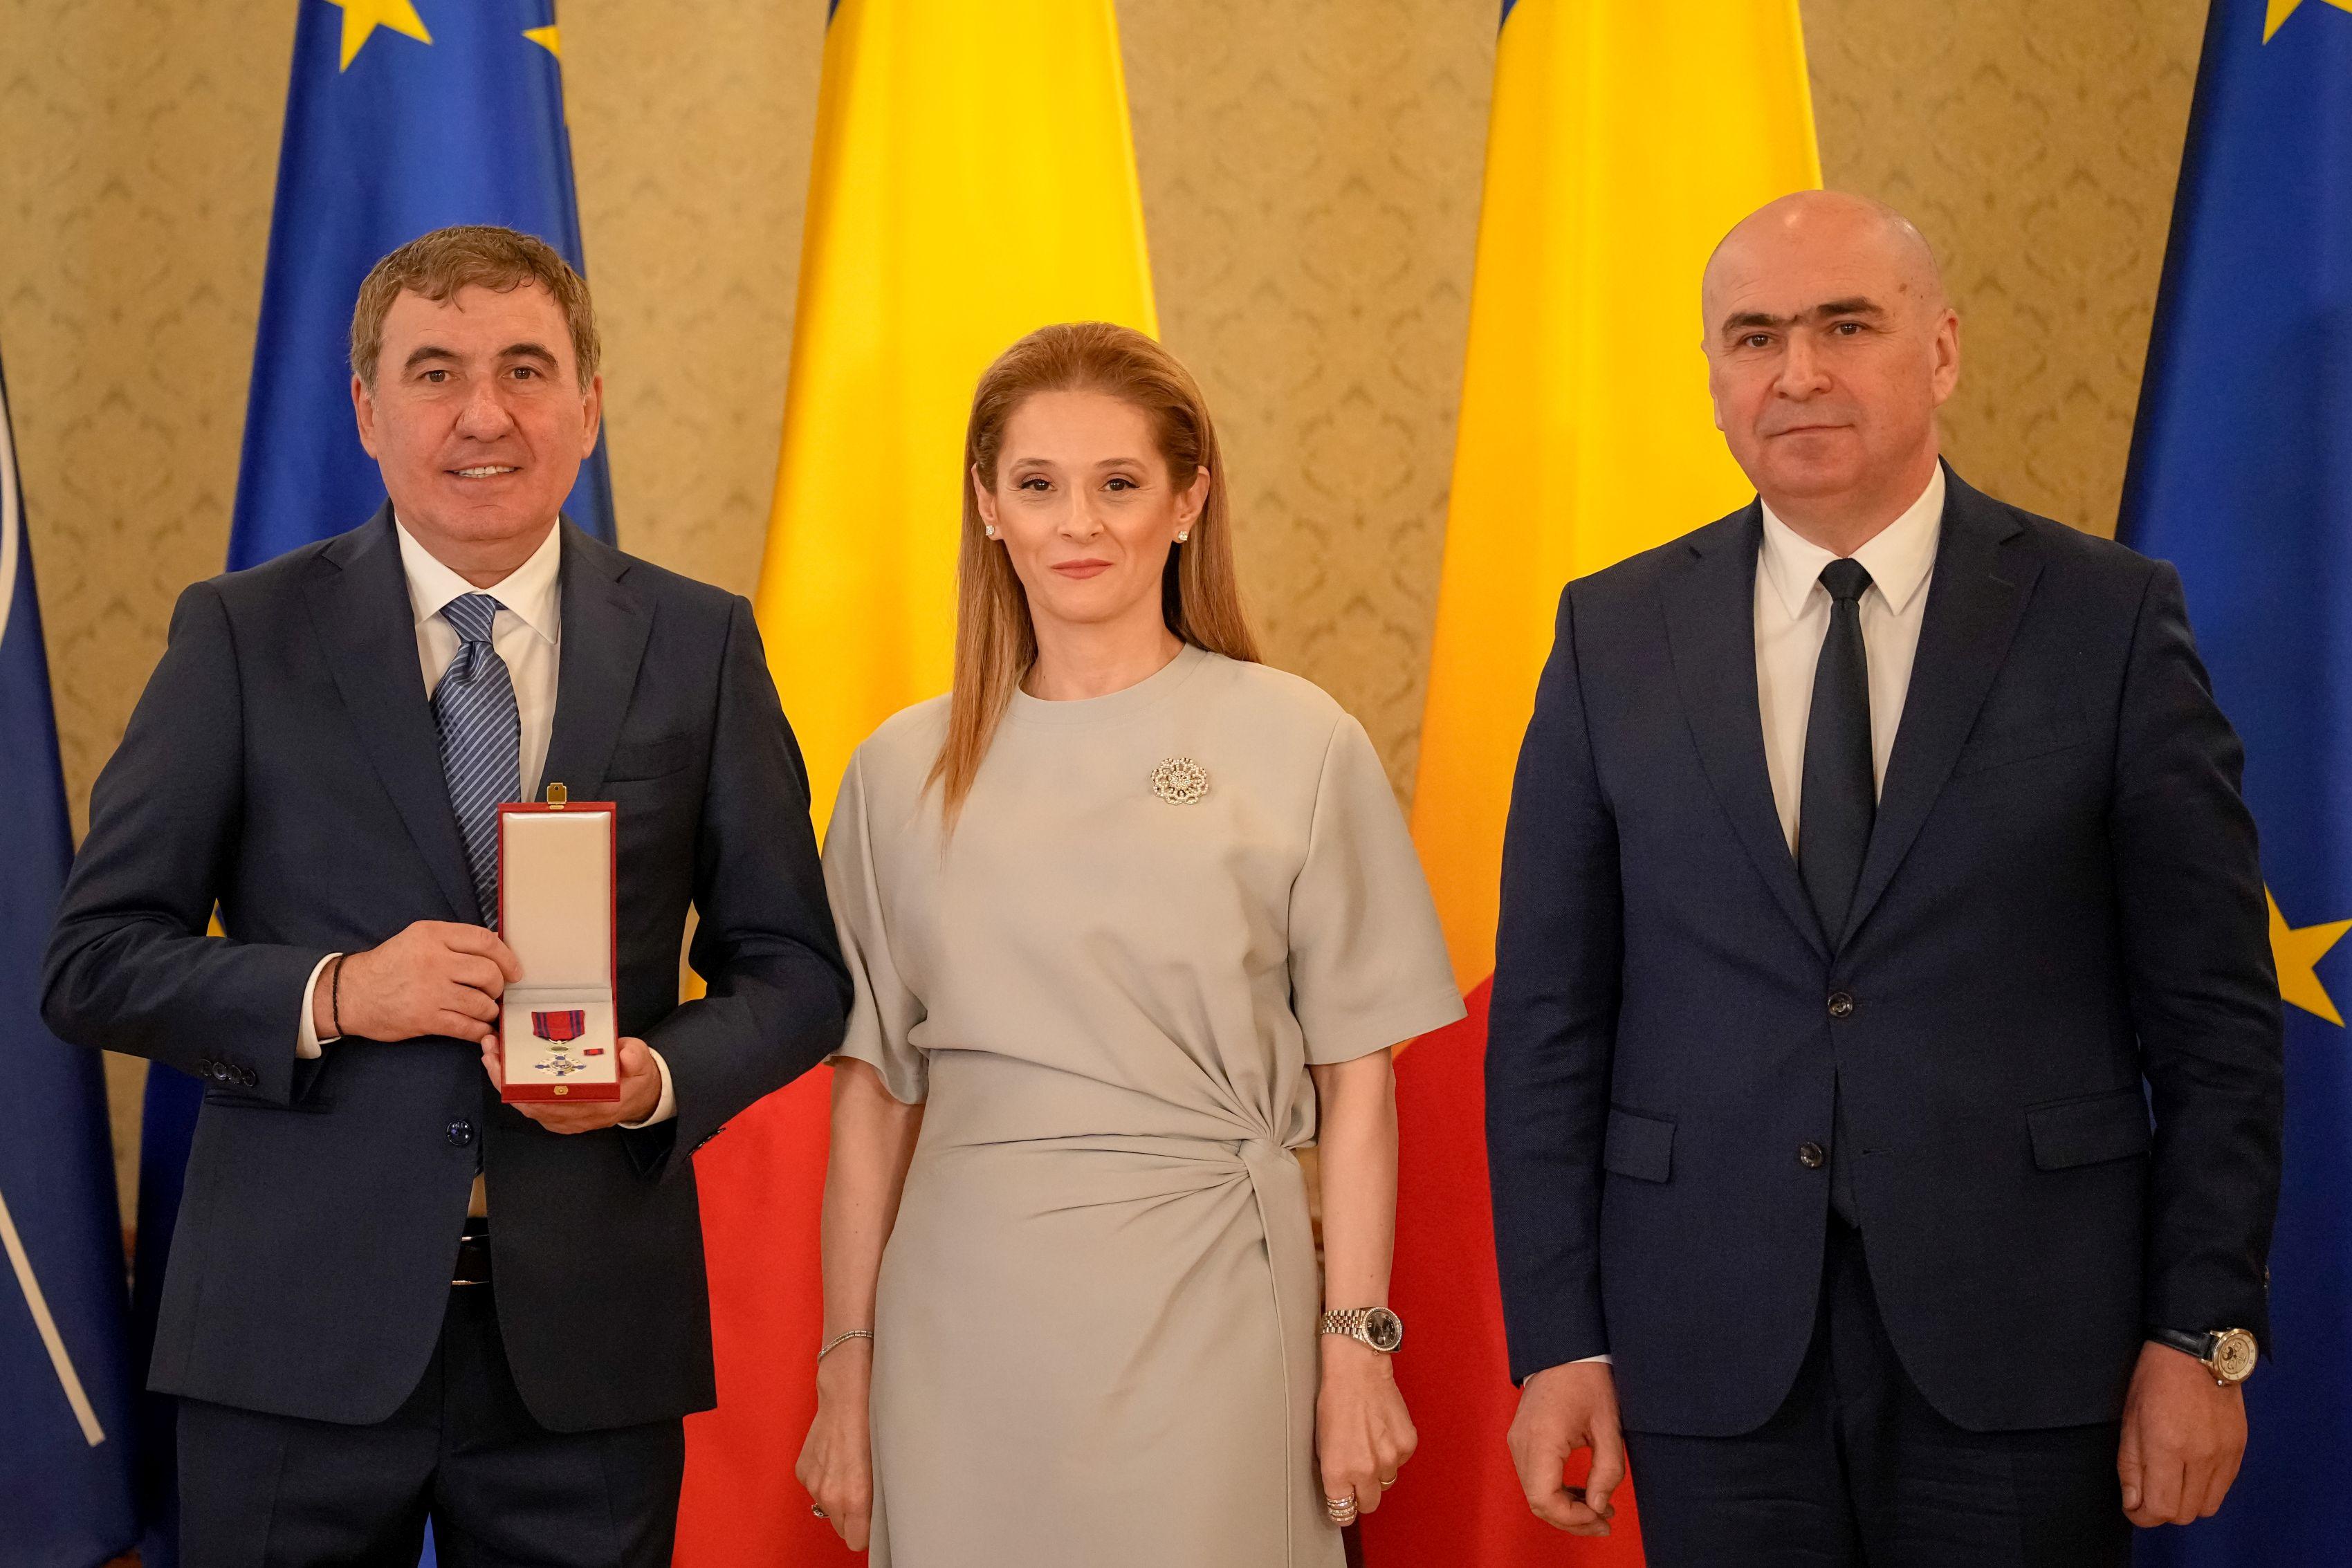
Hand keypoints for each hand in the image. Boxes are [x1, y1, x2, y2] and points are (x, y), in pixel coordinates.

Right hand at [330, 921, 519, 1043]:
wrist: (351, 994)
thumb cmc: (389, 965)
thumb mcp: (417, 939)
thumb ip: (453, 941)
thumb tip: (496, 946)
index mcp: (433, 935)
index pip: (485, 941)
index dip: (507, 957)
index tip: (514, 970)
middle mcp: (434, 960)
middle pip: (489, 973)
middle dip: (498, 987)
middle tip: (493, 992)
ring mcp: (431, 991)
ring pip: (482, 1003)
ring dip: (489, 1010)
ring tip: (482, 1010)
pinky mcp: (426, 1018)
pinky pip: (468, 1027)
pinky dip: (479, 1030)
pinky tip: (478, 1029)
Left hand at [480, 1034, 663, 1132]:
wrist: (640, 1098)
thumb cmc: (637, 1079)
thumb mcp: (643, 1064)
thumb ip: (635, 1057)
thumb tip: (624, 1054)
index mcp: (595, 1104)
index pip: (550, 1100)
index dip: (523, 1085)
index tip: (506, 1065)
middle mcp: (574, 1117)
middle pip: (528, 1102)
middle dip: (503, 1078)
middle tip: (491, 1050)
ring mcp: (563, 1120)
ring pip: (524, 1104)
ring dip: (504, 1081)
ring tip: (492, 1053)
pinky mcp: (557, 1117)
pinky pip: (529, 1105)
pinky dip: (512, 1088)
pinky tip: (503, 1068)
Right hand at [797, 1338, 874, 1550]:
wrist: (848, 1389)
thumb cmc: (876, 1419)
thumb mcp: (888, 1462)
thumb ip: (882, 1495)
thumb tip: (885, 1516)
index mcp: (854, 1496)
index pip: (857, 1541)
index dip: (868, 1533)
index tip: (877, 1522)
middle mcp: (828, 1493)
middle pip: (842, 1529)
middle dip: (855, 1517)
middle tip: (870, 1493)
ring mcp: (812, 1482)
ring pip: (828, 1508)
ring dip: (840, 1497)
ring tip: (854, 1469)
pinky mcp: (802, 1469)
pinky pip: (817, 1488)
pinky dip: (827, 1480)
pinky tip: (839, 1458)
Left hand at [1315, 1335, 1416, 1519]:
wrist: (1358, 1369)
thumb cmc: (1334, 1399)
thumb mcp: (1321, 1441)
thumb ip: (1333, 1471)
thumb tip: (1340, 1489)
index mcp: (1338, 1471)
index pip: (1343, 1513)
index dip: (1342, 1509)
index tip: (1342, 1504)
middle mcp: (1365, 1470)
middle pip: (1369, 1504)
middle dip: (1362, 1494)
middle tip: (1356, 1474)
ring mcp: (1389, 1458)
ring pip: (1387, 1481)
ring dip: (1379, 1470)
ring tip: (1368, 1442)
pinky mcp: (1407, 1445)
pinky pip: (1400, 1461)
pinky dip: (1393, 1451)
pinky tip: (1382, 1430)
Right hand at [1507, 1360, 1624, 1535]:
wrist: (1565, 1349)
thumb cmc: (1589, 1380)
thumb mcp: (1608, 1427)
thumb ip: (1606, 1472)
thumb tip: (1597, 1507)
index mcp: (1542, 1439)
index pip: (1545, 1499)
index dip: (1574, 1519)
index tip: (1602, 1518)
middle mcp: (1522, 1443)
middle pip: (1538, 1502)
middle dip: (1572, 1520)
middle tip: (1605, 1523)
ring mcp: (1517, 1441)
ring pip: (1534, 1493)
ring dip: (1565, 1508)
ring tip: (1599, 1508)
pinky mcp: (1521, 1439)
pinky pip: (1534, 1477)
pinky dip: (1556, 1492)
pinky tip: (1581, 1491)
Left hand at [2118, 1340, 2247, 1526]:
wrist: (2197, 1352)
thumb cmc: (2155, 1380)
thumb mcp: (2130, 1419)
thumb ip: (2131, 1466)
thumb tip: (2134, 1504)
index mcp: (2167, 1447)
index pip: (2161, 1509)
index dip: (2142, 1516)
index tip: (2133, 1508)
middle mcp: (2201, 1456)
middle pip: (2185, 1514)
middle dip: (2162, 1511)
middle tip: (2148, 1494)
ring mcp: (2224, 1454)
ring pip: (2207, 1507)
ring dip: (2186, 1503)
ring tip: (2170, 1481)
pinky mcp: (2239, 1450)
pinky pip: (2224, 1488)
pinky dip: (2205, 1489)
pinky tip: (2191, 1470)